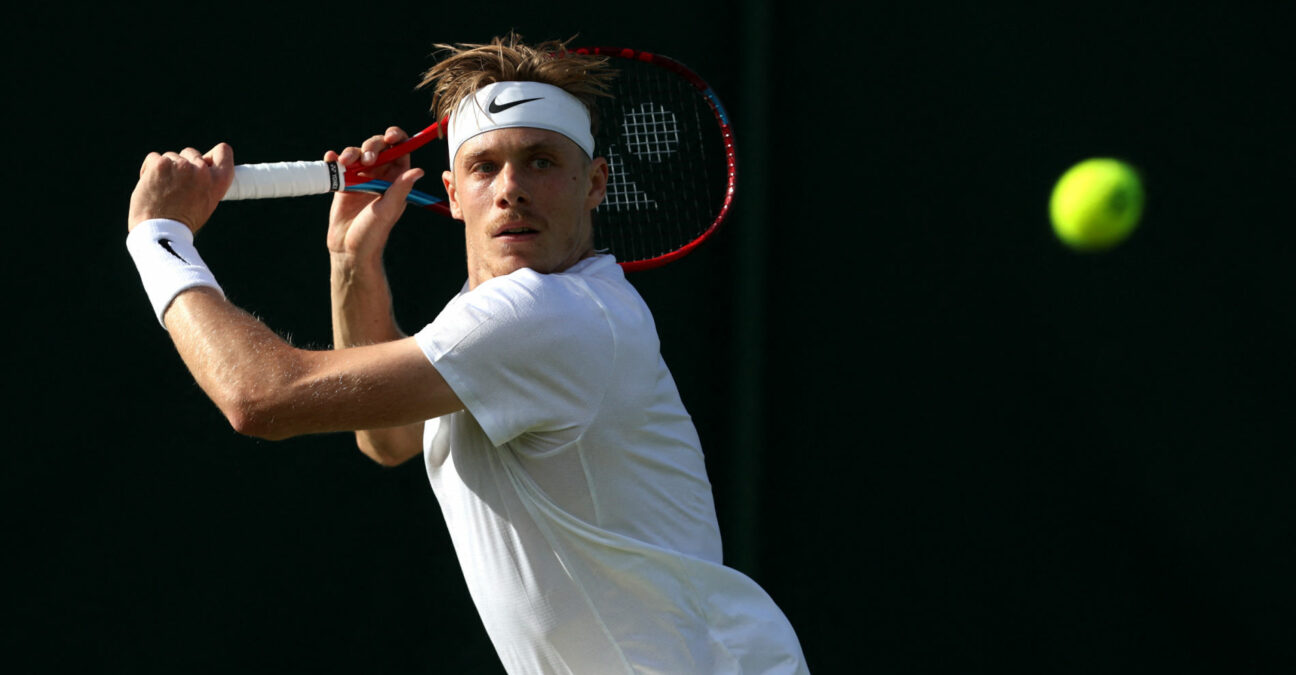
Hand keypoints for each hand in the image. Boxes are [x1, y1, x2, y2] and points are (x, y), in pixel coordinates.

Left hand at [128, 143, 234, 233]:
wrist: (161, 231)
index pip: (223, 151)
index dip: (211, 156)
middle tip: (176, 186)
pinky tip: (151, 186)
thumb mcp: (207, 201)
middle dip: (183, 165)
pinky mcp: (161, 165)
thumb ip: (206, 181)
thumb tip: (201, 164)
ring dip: (165, 169)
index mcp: (218, 181)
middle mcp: (202, 170)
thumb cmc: (183, 221)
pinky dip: (150, 169)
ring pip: (171, 156)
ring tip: (163, 190)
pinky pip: (153, 158)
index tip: (204, 163)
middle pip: (191, 153)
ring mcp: (181, 166)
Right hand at [325, 126, 424, 259]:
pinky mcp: (342, 183)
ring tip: (345, 163)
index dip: (397, 138)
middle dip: (371, 146)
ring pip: (357, 153)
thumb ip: (400, 189)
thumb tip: (418, 171)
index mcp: (396, 179)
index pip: (400, 150)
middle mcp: (380, 175)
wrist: (349, 249)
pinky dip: (334, 159)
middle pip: (377, 147)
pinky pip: (338, 164)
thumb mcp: (388, 209)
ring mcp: (360, 178)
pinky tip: (331, 159)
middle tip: (366, 160)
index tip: (390, 136)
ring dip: (351, 153)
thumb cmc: (373, 233)